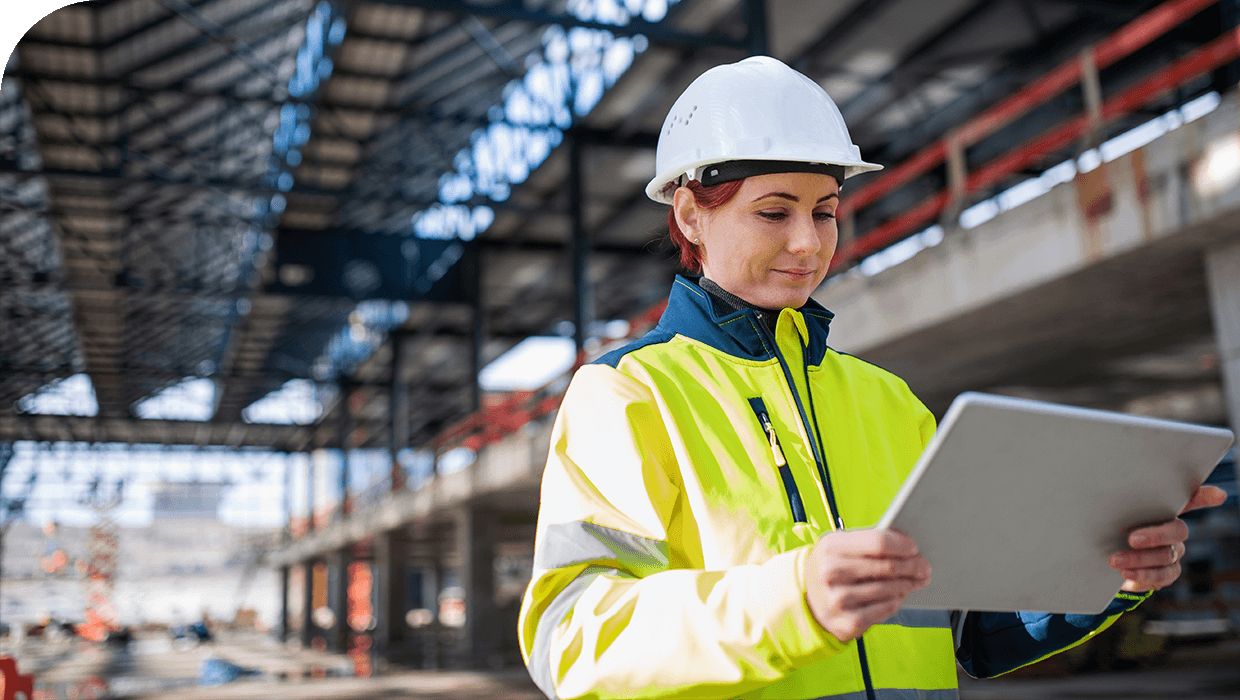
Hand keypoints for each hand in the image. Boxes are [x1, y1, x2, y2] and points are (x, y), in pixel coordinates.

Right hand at [804, 529, 930, 641]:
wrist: (807, 600)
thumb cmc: (833, 567)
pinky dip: (897, 601)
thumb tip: (906, 544)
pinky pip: (885, 609)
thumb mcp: (840, 547)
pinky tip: (900, 595)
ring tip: (917, 580)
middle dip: (912, 566)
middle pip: (887, 567)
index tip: (914, 548)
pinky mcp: (848, 623)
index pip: (877, 543)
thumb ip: (869, 541)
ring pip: (889, 589)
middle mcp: (832, 573)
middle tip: (925, 567)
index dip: (901, 545)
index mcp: (831, 547)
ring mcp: (839, 600)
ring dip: (908, 584)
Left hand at [1109, 484, 1226, 591]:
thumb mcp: (1111, 513)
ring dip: (1139, 560)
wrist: (1107, 557)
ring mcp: (1173, 552)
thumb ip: (1118, 503)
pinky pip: (1161, 576)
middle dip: (1155, 536)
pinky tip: (1127, 575)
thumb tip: (1108, 481)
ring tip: (1115, 561)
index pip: (1190, 500)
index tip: (1218, 495)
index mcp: (1163, 510)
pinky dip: (1143, 576)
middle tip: (1131, 539)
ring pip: (1166, 556)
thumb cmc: (1112, 528)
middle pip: (1176, 531)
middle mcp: (1174, 530)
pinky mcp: (1166, 573)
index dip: (1205, 496)